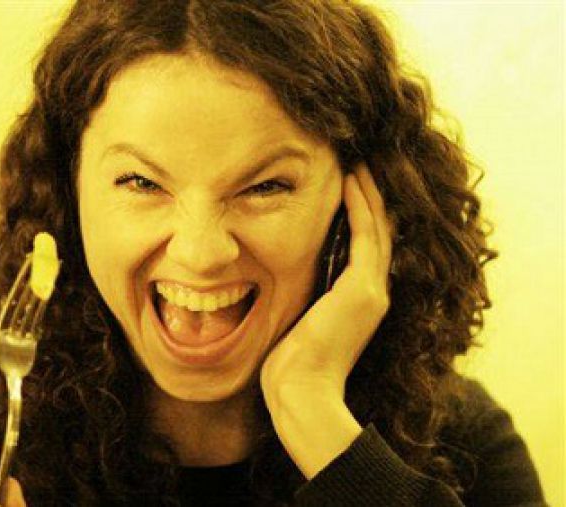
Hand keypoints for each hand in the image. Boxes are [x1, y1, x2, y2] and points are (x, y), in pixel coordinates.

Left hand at [261, 164, 393, 406]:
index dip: (362, 218)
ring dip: (369, 195)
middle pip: (378, 235)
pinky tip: (352, 182)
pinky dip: (361, 207)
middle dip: (370, 200)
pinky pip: (366, 236)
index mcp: (359, 304)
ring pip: (378, 229)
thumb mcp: (299, 324)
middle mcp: (373, 295)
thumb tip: (281, 281)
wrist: (303, 391)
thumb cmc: (292, 367)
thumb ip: (304, 299)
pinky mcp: (362, 289)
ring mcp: (372, 291)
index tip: (349, 190)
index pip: (366, 250)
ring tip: (360, 166)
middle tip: (361, 168)